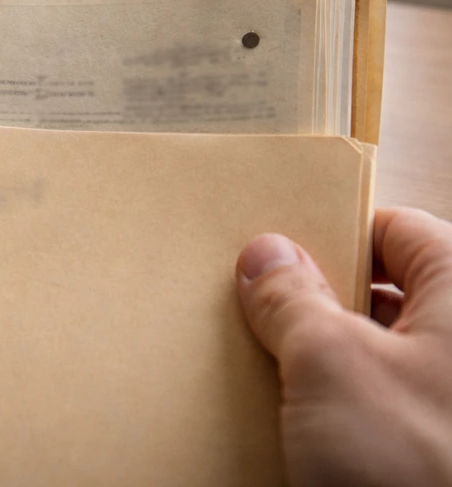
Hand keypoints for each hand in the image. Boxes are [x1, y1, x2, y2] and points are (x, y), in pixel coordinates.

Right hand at [236, 208, 451, 486]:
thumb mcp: (331, 366)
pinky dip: (342, 411)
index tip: (277, 253)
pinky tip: (299, 426)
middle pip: (390, 297)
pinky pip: (386, 411)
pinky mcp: (436, 451)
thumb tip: (267, 258)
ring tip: (271, 374)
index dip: (334, 236)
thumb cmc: (420, 474)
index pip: (399, 232)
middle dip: (320, 305)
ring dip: (324, 363)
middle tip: (262, 315)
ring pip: (383, 358)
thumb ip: (293, 298)